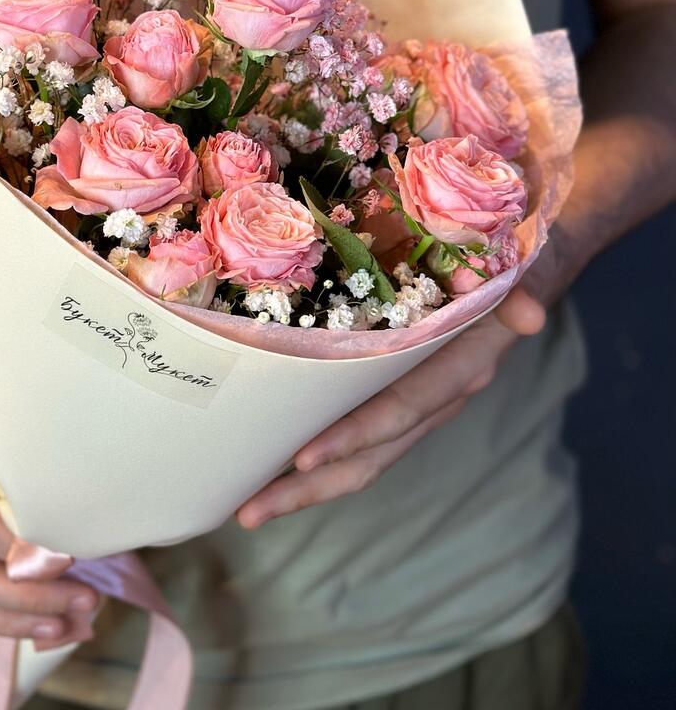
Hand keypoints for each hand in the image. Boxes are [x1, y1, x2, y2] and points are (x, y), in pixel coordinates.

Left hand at [236, 285, 546, 528]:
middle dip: (310, 487)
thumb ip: (526, 290)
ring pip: (361, 458)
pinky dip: (320, 455)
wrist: (523, 280)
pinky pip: (359, 438)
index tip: (304, 458)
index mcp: (459, 371)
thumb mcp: (522, 273)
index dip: (356, 435)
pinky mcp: (399, 399)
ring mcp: (416, 406)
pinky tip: (274, 462)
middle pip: (370, 457)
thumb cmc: (512, 270)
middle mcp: (435, 399)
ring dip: (306, 484)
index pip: (400, 411)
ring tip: (250, 503)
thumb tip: (531, 314)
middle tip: (249, 511)